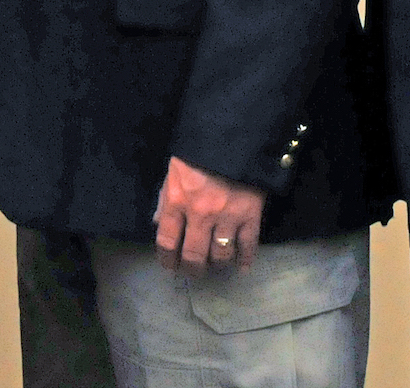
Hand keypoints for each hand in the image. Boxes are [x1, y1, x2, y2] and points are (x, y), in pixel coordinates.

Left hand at [154, 155, 265, 273]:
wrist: (234, 135)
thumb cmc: (198, 151)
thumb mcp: (174, 171)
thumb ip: (165, 198)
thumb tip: (159, 223)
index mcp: (177, 201)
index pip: (167, 241)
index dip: (167, 259)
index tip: (170, 266)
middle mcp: (200, 214)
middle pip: (194, 255)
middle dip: (192, 269)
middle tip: (194, 273)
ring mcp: (226, 217)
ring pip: (220, 254)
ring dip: (217, 264)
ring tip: (216, 265)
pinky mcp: (250, 215)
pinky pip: (248, 245)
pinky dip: (246, 259)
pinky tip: (242, 266)